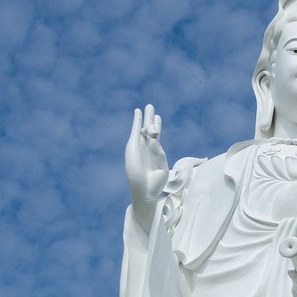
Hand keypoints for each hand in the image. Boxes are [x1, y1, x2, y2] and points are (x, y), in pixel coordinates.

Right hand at [125, 105, 168, 229]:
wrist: (145, 190)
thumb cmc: (155, 182)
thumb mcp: (163, 166)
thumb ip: (159, 152)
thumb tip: (154, 138)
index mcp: (155, 153)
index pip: (156, 137)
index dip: (157, 127)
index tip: (158, 118)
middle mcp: (147, 148)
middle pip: (149, 130)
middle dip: (151, 119)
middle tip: (151, 107)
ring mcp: (140, 146)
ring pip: (144, 128)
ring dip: (146, 117)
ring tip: (149, 106)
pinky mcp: (133, 145)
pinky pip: (135, 129)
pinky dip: (137, 120)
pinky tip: (138, 111)